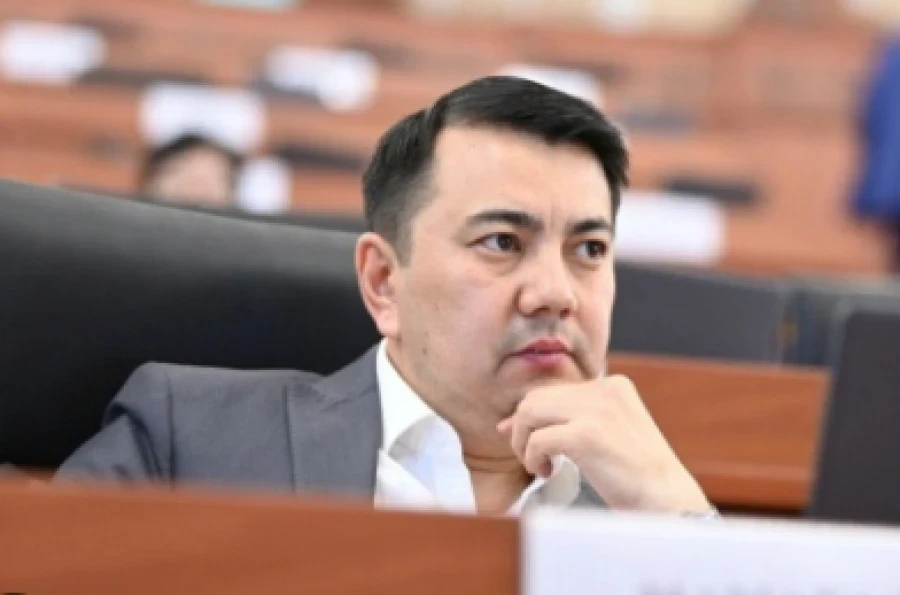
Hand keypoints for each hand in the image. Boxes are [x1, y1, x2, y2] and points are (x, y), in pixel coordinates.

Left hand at [497, 375, 710, 512]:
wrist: (667, 501)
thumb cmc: (635, 475)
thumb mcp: (605, 435)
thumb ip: (565, 421)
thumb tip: (508, 423)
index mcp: (613, 385)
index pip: (553, 390)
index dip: (530, 416)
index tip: (522, 440)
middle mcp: (605, 390)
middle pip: (536, 398)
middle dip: (523, 429)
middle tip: (532, 459)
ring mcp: (597, 411)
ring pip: (530, 413)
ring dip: (524, 443)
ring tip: (540, 466)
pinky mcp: (587, 435)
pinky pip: (538, 440)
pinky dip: (533, 458)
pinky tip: (548, 472)